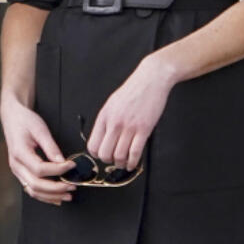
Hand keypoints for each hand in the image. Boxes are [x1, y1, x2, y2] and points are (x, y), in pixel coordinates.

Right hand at [0, 97, 74, 204]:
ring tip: (67, 194)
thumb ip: (51, 147)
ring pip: (33, 191)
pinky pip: (31, 189)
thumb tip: (62, 161)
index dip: (58, 170)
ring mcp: (17, 170)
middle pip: (36, 185)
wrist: (12, 117)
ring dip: (51, 196)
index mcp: (19, 152)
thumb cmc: (24, 121)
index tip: (71, 166)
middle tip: (72, 185)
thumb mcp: (40, 129)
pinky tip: (56, 198)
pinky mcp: (21, 172)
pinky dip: (45, 196)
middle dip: (56, 189)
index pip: (40, 169)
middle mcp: (16, 165)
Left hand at [86, 55, 176, 170]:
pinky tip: (133, 164)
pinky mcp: (144, 129)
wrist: (150, 79)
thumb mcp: (112, 103)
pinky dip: (133, 163)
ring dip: (121, 164)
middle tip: (114, 161)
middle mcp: (114, 122)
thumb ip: (107, 120)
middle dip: (109, 162)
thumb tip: (103, 137)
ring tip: (124, 164)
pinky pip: (135, 152)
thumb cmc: (133, 90)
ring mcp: (129, 127)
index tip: (103, 155)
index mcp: (104, 116)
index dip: (97, 154)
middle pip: (105, 153)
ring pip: (119, 156)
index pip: (93, 144)